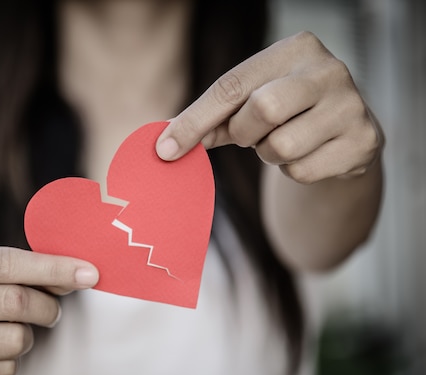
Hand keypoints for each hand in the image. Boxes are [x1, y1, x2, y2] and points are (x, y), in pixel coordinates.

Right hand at [0, 246, 98, 374]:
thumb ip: (31, 268)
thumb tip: (82, 275)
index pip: (5, 262)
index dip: (52, 268)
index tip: (88, 274)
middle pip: (14, 302)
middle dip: (47, 306)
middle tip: (51, 310)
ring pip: (14, 340)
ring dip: (28, 336)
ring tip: (15, 330)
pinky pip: (4, 371)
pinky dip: (12, 362)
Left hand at [157, 31, 382, 183]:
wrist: (343, 134)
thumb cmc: (286, 112)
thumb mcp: (248, 104)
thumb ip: (210, 119)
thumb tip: (165, 143)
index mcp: (295, 48)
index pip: (231, 85)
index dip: (194, 120)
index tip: (165, 149)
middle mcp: (329, 70)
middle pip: (262, 110)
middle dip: (244, 133)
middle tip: (249, 135)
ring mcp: (351, 106)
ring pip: (281, 146)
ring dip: (269, 154)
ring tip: (282, 141)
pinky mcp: (363, 142)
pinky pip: (302, 171)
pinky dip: (293, 171)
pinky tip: (307, 154)